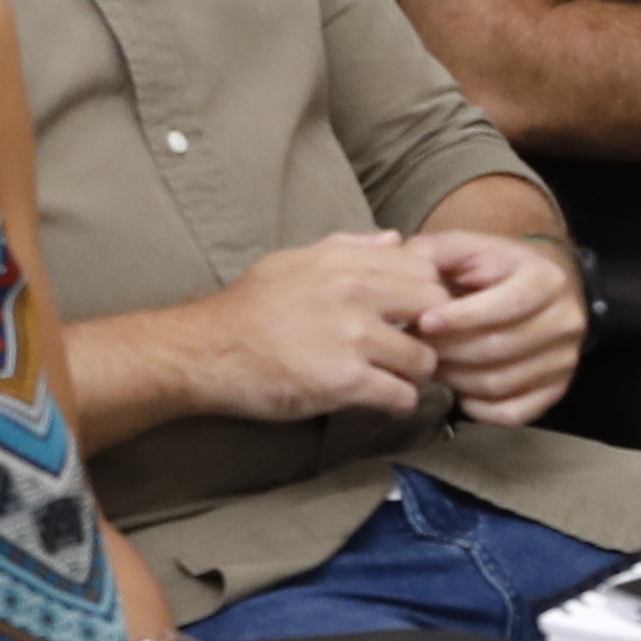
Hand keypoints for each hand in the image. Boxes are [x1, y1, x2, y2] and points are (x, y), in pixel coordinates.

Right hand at [174, 235, 440, 424]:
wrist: (204, 351)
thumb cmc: (249, 308)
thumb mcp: (294, 261)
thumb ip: (349, 248)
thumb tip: (396, 238)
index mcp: (344, 261)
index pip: (424, 269)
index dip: (429, 294)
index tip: (416, 313)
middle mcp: (353, 292)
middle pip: (435, 310)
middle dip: (432, 333)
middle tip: (415, 348)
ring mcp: (351, 336)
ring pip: (423, 358)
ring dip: (416, 374)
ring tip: (396, 377)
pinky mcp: (345, 380)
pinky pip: (402, 394)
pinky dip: (400, 402)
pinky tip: (384, 399)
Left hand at [404, 228, 583, 425]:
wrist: (540, 290)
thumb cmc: (496, 269)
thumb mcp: (470, 247)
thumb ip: (437, 250)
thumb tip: (405, 263)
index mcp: (547, 280)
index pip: (507, 305)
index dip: (463, 317)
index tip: (424, 322)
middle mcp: (565, 322)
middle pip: (499, 348)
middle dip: (448, 350)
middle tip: (414, 346)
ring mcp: (564, 360)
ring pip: (501, 383)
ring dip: (455, 378)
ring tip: (430, 364)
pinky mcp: (557, 390)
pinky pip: (513, 413)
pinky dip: (479, 408)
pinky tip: (459, 390)